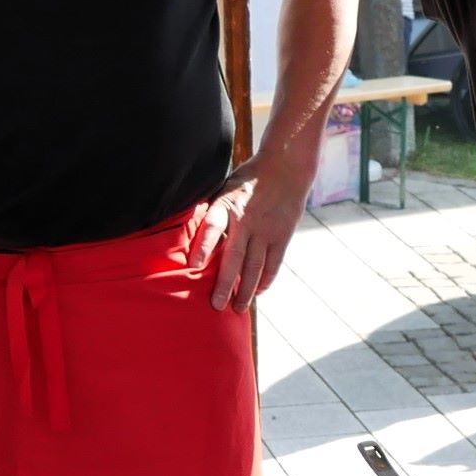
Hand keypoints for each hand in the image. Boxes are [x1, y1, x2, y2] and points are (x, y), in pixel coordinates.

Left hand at [201, 156, 307, 310]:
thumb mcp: (225, 188)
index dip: (203, 247)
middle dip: (226, 284)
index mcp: (228, 205)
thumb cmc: (248, 179)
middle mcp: (247, 220)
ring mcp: (267, 230)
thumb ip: (212, 211)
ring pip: (256, 266)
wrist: (287, 167)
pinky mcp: (282, 235)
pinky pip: (273, 263)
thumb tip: (188, 233)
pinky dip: (266, 280)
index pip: (212, 227)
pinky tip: (258, 292)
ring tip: (239, 308)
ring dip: (247, 290)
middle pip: (235, 257)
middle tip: (217, 306)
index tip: (193, 267)